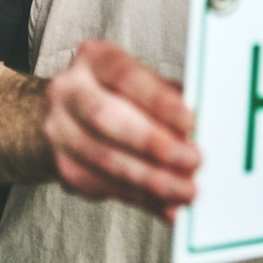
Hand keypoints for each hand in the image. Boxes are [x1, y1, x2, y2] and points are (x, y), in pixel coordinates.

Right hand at [43, 40, 199, 222]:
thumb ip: (169, 98)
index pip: (127, 77)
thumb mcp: (142, 81)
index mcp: (95, 59)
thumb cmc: (118, 93)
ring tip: (185, 190)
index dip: (159, 101)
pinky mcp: (65, 167)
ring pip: (105, 159)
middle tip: (192, 161)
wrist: (69, 113)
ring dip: (151, 179)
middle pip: (108, 119)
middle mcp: (70, 91)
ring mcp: (61, 131)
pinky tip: (166, 204)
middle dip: (154, 144)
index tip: (190, 121)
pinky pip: (104, 186)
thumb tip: (200, 127)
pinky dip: (141, 197)